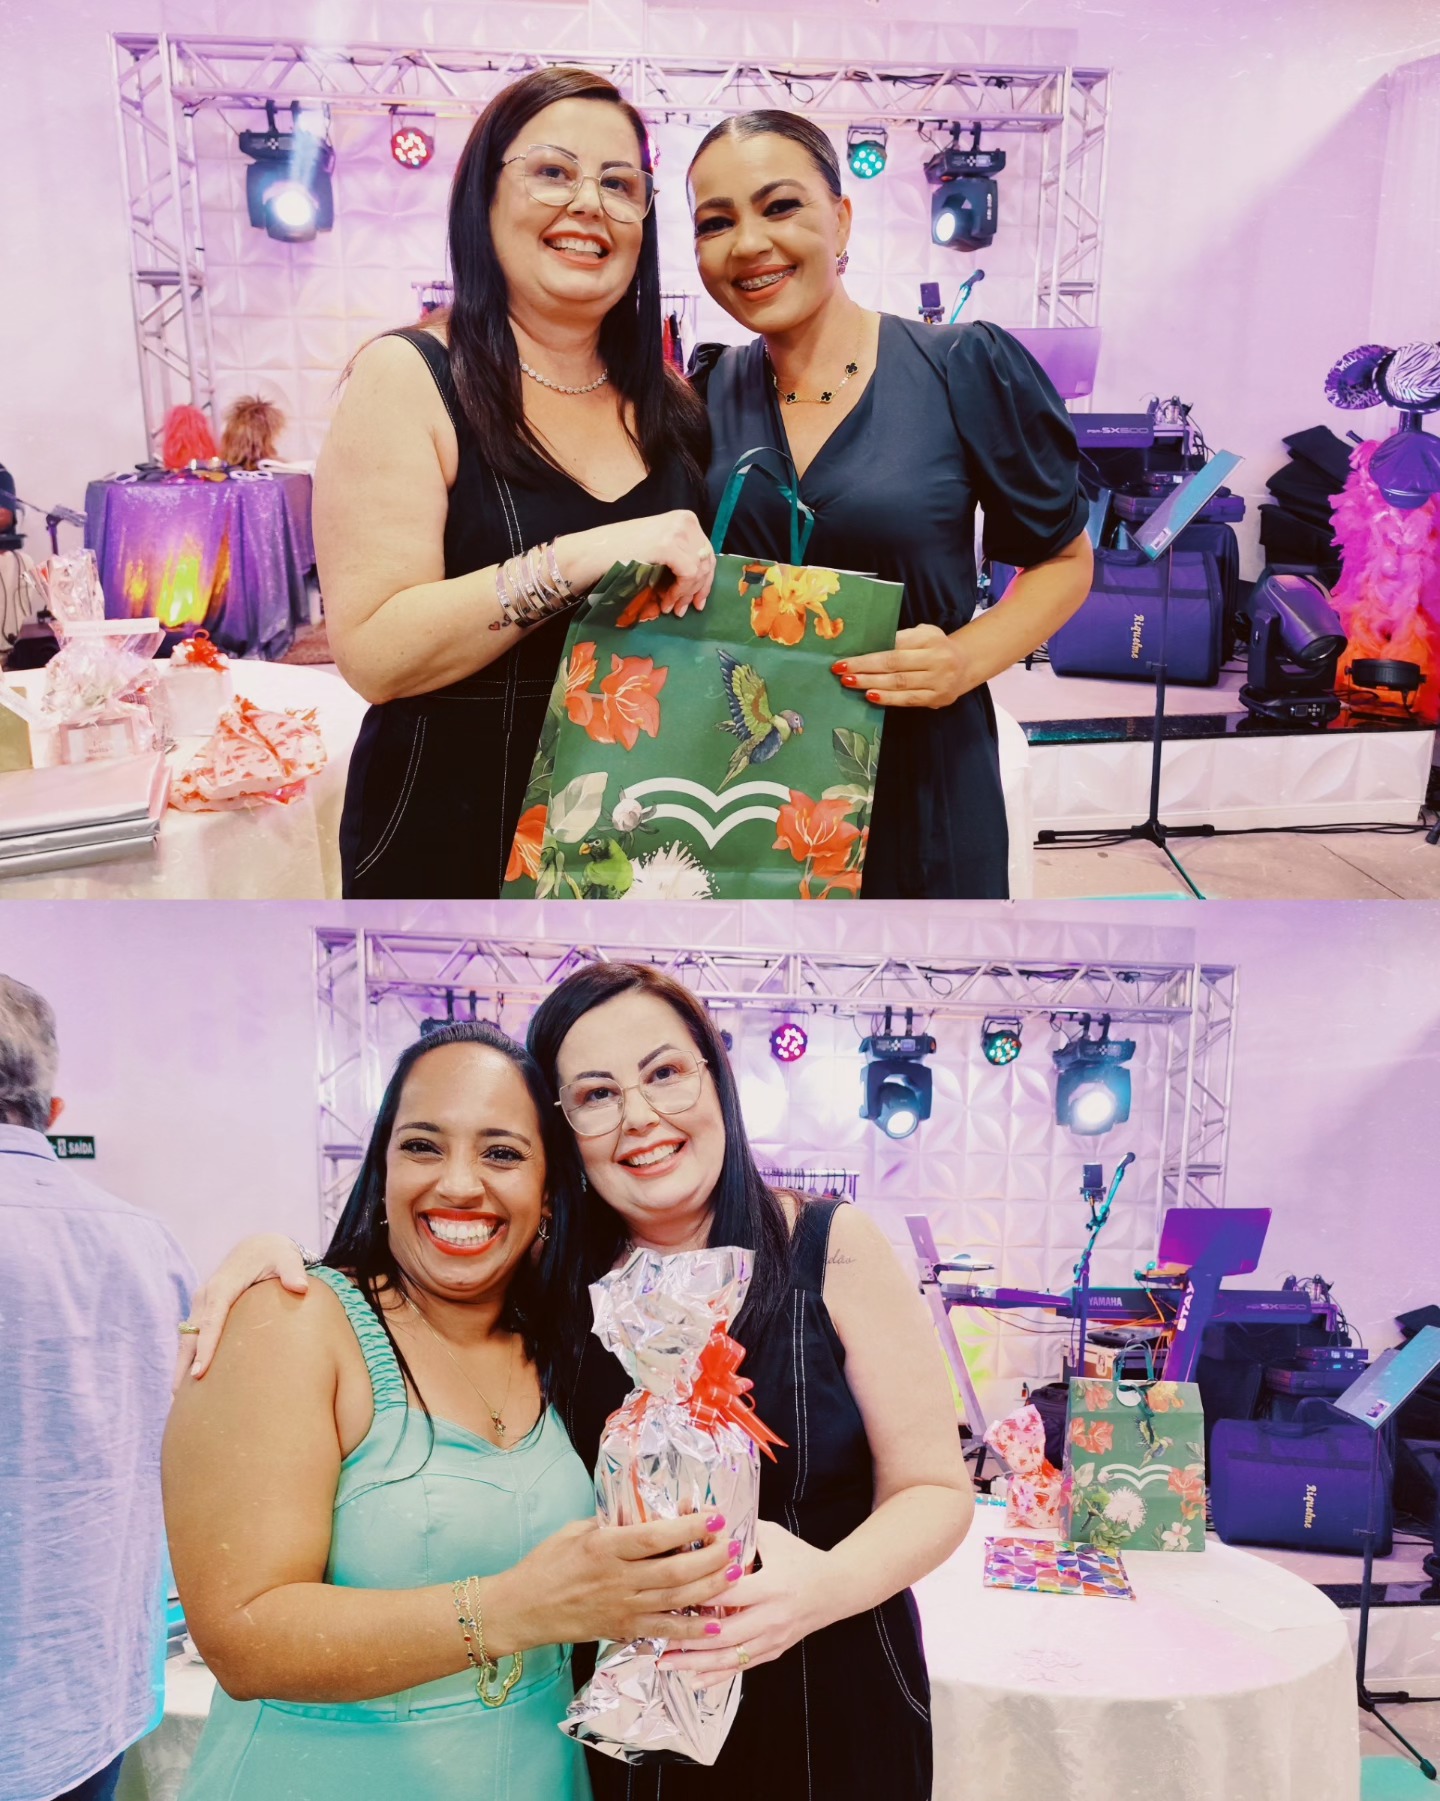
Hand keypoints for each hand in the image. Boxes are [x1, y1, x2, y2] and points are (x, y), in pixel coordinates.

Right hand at [174, 1233, 308, 1388]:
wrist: (258, 1245)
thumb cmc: (275, 1254)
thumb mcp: (287, 1257)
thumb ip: (293, 1271)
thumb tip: (300, 1287)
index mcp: (223, 1286)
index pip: (211, 1320)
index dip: (205, 1347)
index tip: (199, 1373)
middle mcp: (206, 1295)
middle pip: (191, 1334)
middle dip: (185, 1364)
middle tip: (182, 1397)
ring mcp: (201, 1302)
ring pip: (186, 1337)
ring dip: (181, 1363)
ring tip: (179, 1397)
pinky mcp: (203, 1309)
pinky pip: (191, 1335)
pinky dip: (187, 1355)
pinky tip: (188, 1379)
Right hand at [501, 1512, 740, 1650]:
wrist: (523, 1609)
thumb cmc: (546, 1563)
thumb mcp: (576, 1531)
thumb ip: (612, 1523)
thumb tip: (647, 1512)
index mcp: (605, 1547)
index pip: (655, 1537)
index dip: (688, 1527)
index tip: (714, 1515)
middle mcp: (617, 1579)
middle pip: (675, 1571)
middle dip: (710, 1558)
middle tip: (734, 1544)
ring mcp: (622, 1608)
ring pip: (676, 1600)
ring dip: (710, 1588)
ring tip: (735, 1574)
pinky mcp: (623, 1630)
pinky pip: (664, 1631)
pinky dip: (692, 1629)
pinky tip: (715, 1623)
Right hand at [560, 510, 714, 616]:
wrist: (596, 551)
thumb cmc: (622, 551)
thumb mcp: (659, 547)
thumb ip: (680, 556)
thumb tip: (699, 583)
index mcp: (685, 518)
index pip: (707, 552)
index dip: (704, 580)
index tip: (697, 602)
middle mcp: (685, 521)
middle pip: (707, 562)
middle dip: (697, 590)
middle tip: (683, 609)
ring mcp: (678, 531)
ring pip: (699, 571)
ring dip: (685, 594)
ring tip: (669, 607)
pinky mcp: (669, 545)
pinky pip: (688, 574)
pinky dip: (679, 591)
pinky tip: (665, 601)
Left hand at [656, 1520, 832, 1685]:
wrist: (837, 1588)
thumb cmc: (801, 1558)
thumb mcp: (774, 1537)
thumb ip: (740, 1530)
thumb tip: (704, 1515)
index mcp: (773, 1585)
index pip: (730, 1593)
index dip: (701, 1595)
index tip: (671, 1596)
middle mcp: (772, 1616)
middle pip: (725, 1633)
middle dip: (689, 1638)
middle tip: (657, 1639)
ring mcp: (774, 1638)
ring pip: (730, 1657)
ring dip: (696, 1662)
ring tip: (666, 1663)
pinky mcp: (774, 1651)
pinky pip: (742, 1667)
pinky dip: (716, 1675)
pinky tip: (694, 1680)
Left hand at [832, 623, 971, 708]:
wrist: (966, 665)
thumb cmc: (936, 647)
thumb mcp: (924, 634)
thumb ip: (901, 638)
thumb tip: (866, 648)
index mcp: (930, 638)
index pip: (895, 644)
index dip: (869, 652)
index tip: (846, 658)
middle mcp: (937, 658)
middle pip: (894, 664)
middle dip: (864, 668)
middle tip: (841, 671)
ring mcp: (939, 680)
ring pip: (899, 683)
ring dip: (871, 683)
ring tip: (850, 682)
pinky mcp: (938, 698)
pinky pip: (908, 699)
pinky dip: (888, 698)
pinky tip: (871, 696)